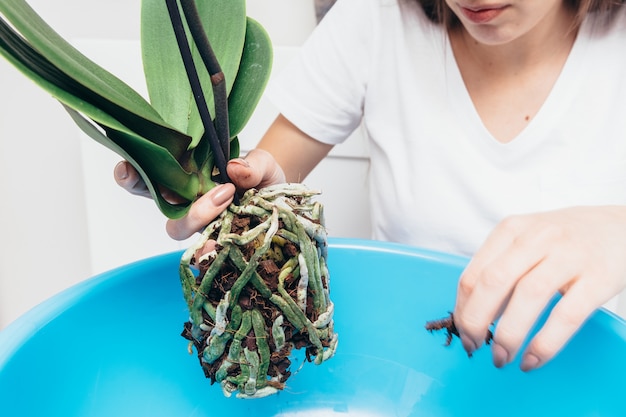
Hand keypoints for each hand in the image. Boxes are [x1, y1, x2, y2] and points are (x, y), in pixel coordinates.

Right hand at [113, 148, 284, 239]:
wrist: (285, 204)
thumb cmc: (263, 179)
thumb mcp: (264, 164)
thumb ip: (253, 165)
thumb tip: (234, 169)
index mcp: (186, 176)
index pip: (150, 174)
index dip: (131, 174)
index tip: (126, 168)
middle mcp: (186, 202)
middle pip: (155, 200)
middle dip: (149, 193)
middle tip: (177, 178)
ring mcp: (200, 227)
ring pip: (178, 228)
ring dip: (195, 215)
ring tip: (226, 199)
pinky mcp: (216, 248)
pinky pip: (203, 255)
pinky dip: (211, 250)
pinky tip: (226, 241)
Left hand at [453, 206, 625, 370]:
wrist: (620, 226)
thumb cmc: (564, 239)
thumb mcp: (526, 241)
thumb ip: (499, 269)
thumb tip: (475, 313)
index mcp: (511, 229)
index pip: (474, 273)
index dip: (463, 309)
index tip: (461, 331)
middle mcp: (537, 238)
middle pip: (493, 282)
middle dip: (476, 321)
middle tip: (473, 345)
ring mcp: (569, 256)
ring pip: (528, 296)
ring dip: (508, 334)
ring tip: (501, 357)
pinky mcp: (598, 278)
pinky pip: (566, 315)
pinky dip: (545, 343)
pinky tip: (532, 358)